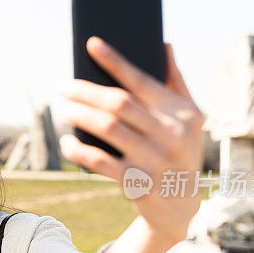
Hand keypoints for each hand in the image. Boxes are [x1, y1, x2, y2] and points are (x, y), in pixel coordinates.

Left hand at [59, 37, 204, 243]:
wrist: (181, 208)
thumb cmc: (180, 152)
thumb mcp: (189, 119)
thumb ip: (176, 82)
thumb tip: (164, 44)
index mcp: (182, 113)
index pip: (142, 81)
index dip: (115, 61)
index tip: (91, 44)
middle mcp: (171, 134)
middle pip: (119, 103)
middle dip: (87, 91)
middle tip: (64, 87)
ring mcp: (155, 159)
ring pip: (108, 128)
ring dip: (80, 116)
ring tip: (65, 109)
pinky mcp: (138, 183)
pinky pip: (100, 161)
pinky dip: (79, 150)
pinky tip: (67, 142)